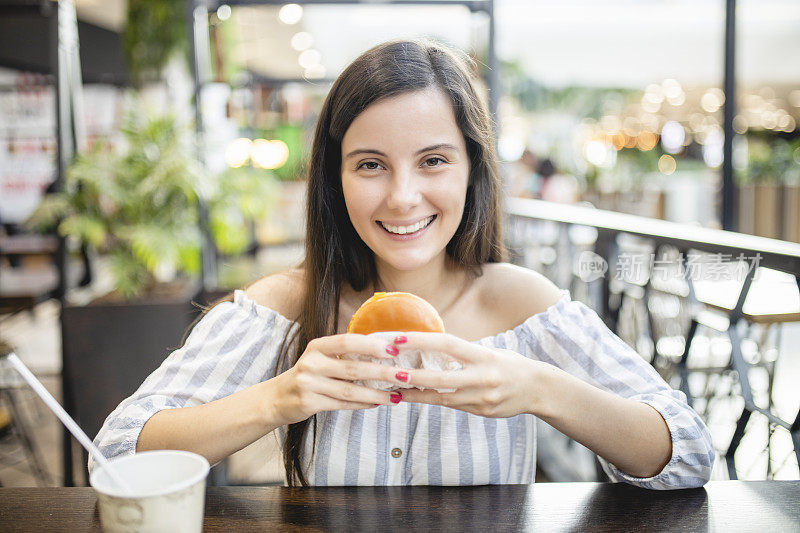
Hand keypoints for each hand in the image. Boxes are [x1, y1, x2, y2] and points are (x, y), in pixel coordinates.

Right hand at [266, 334, 408, 425]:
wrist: (276, 398)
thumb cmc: (308, 375)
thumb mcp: (321, 358)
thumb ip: (345, 355)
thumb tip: (384, 353)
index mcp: (317, 346)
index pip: (347, 342)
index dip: (371, 345)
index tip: (394, 350)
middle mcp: (311, 363)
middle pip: (353, 368)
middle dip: (382, 372)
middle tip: (404, 375)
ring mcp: (309, 384)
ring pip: (350, 390)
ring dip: (376, 393)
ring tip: (396, 396)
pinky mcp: (309, 403)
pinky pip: (342, 404)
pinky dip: (362, 404)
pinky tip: (377, 403)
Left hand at [392, 333, 539, 417]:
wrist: (539, 389)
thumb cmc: (510, 364)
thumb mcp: (490, 352)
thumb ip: (463, 352)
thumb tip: (429, 346)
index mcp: (483, 355)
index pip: (447, 344)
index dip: (420, 341)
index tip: (398, 338)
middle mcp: (482, 377)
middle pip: (440, 378)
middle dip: (413, 376)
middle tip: (389, 372)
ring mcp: (482, 397)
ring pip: (442, 398)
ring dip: (415, 394)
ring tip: (392, 391)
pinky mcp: (481, 412)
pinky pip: (451, 406)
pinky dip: (430, 401)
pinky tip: (413, 398)